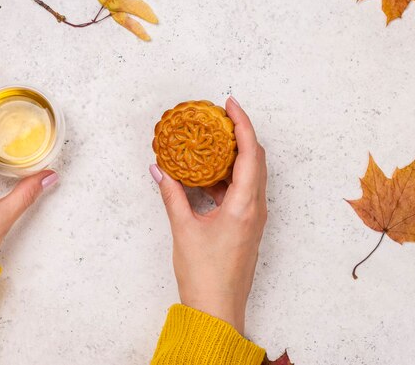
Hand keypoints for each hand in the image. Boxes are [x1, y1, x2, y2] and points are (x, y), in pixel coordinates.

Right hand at [150, 97, 266, 334]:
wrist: (217, 310)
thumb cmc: (204, 275)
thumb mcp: (183, 229)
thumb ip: (171, 195)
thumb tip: (159, 170)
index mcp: (244, 206)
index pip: (251, 154)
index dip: (242, 124)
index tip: (230, 105)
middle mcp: (255, 209)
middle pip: (256, 160)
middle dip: (241, 134)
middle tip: (220, 118)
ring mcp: (253, 218)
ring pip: (251, 175)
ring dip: (235, 155)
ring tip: (212, 141)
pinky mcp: (247, 227)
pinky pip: (243, 191)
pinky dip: (228, 177)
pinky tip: (207, 175)